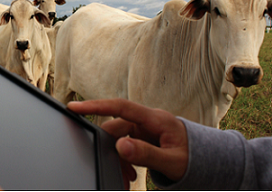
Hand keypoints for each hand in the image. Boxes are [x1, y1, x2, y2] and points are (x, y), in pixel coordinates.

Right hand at [67, 99, 188, 186]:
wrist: (209, 159)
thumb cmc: (195, 159)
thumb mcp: (172, 162)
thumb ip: (146, 154)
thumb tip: (121, 146)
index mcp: (156, 119)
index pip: (120, 107)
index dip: (95, 106)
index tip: (74, 107)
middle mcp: (148, 120)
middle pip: (116, 128)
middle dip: (111, 150)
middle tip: (116, 172)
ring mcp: (146, 128)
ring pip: (120, 138)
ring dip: (119, 158)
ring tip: (128, 178)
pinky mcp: (145, 136)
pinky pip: (127, 144)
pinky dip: (125, 158)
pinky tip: (131, 174)